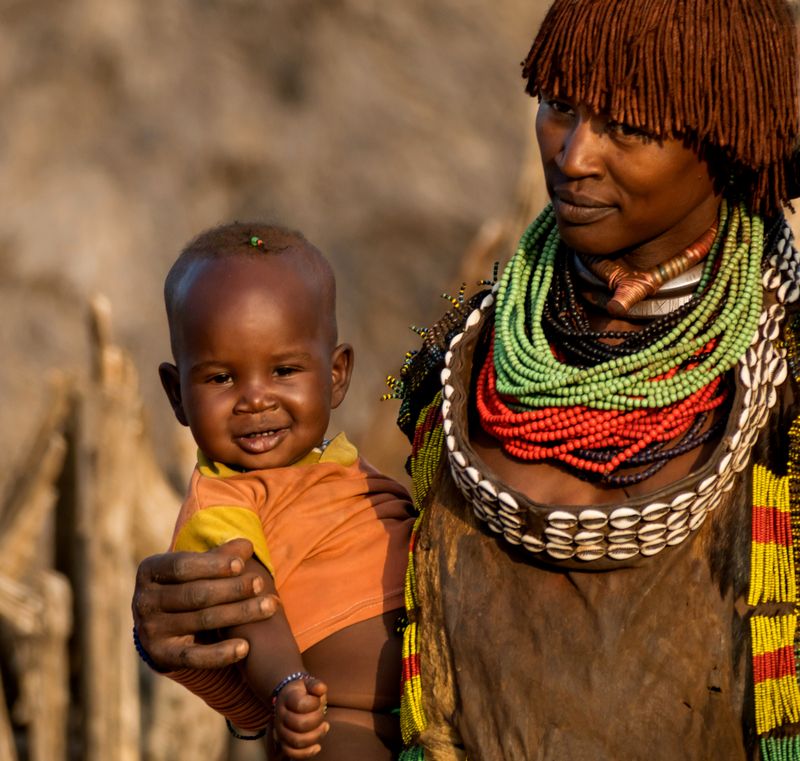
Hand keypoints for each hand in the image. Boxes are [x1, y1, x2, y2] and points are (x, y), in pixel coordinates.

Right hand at [132, 538, 278, 670]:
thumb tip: (247, 546)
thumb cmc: (187, 583)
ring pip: (201, 622)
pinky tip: (245, 647)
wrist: (163, 623)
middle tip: (261, 584)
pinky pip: (194, 657)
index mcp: (149, 570)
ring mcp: (150, 631)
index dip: (213, 565)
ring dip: (239, 614)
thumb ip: (220, 556)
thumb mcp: (197, 566)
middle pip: (195, 594)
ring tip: (269, 607)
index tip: (241, 564)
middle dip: (232, 588)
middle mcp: (143, 601)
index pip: (182, 566)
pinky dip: (220, 653)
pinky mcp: (161, 656)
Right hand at [273, 678, 328, 758]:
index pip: (300, 704)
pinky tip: (318, 747)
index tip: (318, 699)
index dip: (314, 703)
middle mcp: (281, 716)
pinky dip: (306, 753)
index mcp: (287, 698)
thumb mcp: (308, 683)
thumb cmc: (303, 692)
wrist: (288, 699)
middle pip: (301, 724)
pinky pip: (292, 753)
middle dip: (317, 719)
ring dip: (315, 735)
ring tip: (324, 726)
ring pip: (297, 741)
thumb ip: (315, 685)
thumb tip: (321, 689)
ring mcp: (281, 730)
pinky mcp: (284, 742)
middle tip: (322, 712)